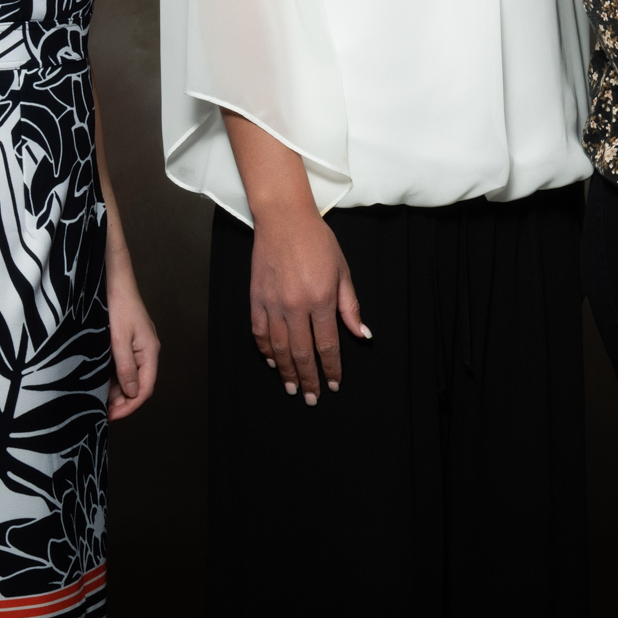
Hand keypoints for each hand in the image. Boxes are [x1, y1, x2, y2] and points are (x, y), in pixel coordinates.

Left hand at [105, 238, 160, 421]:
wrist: (114, 280)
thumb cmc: (117, 306)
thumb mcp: (118, 340)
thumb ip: (126, 367)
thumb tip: (131, 393)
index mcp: (149, 352)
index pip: (144, 389)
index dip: (129, 406)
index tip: (110, 416)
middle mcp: (147, 351)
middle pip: (138, 384)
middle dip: (120, 401)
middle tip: (99, 412)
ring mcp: (138, 346)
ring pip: (129, 376)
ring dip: (115, 390)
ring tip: (95, 399)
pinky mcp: (128, 340)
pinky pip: (123, 365)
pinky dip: (112, 376)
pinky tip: (98, 381)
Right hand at [250, 205, 367, 404]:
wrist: (284, 220)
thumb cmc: (318, 242)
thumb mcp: (342, 271)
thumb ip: (350, 306)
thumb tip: (361, 334)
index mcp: (321, 300)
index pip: (328, 345)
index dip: (331, 369)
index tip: (334, 384)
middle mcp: (295, 306)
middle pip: (302, 353)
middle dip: (309, 379)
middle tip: (313, 397)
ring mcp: (273, 304)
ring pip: (279, 349)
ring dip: (287, 372)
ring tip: (293, 388)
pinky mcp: (256, 299)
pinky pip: (260, 333)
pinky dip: (266, 351)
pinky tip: (273, 362)